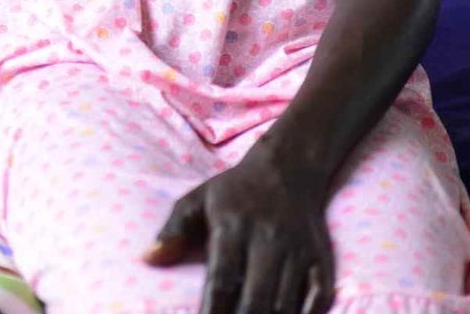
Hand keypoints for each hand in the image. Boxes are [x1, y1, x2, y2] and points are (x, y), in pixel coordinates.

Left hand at [143, 147, 334, 313]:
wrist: (287, 169)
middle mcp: (268, 241)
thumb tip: (148, 259)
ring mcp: (298, 253)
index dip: (212, 311)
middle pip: (256, 300)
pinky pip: (318, 300)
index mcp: (233, 227)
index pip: (222, 280)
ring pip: (286, 305)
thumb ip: (173, 230)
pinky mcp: (321, 261)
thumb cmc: (233, 191)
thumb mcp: (196, 200)